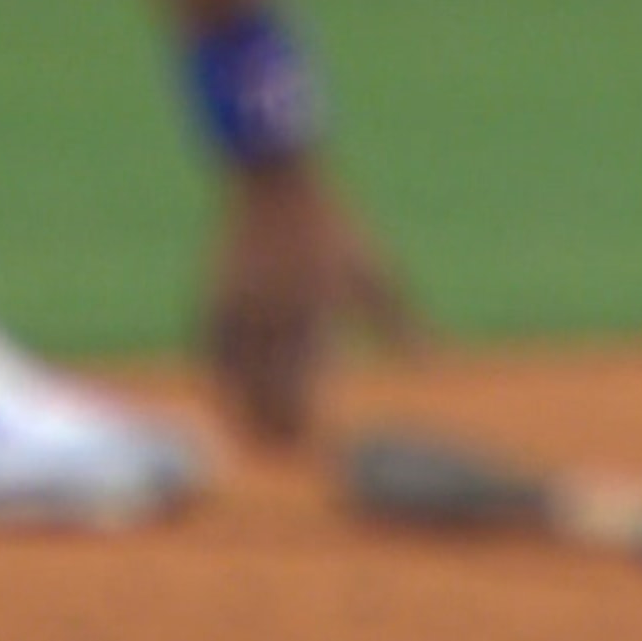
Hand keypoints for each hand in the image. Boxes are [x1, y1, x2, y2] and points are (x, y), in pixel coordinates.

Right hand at [207, 159, 418, 441]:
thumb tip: (432, 368)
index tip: (320, 448)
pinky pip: (210, 354)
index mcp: (313, 315)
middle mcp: (270, 318)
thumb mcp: (379, 275)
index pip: (304, 387)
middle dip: (278, 428)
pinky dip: (219, 382)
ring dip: (244, 413)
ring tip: (260, 443)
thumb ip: (399, 325)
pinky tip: (228, 400)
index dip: (307, 423)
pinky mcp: (213, 299)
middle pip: (266, 392)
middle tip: (293, 455)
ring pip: (232, 379)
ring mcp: (236, 309)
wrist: (278, 185)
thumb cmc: (336, 230)